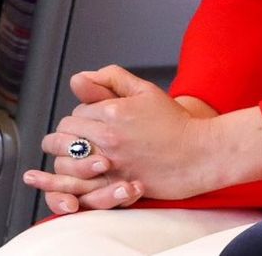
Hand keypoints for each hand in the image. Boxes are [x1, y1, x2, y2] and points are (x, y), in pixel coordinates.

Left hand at [49, 65, 219, 200]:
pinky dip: (74, 180)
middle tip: (88, 137)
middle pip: (65, 133)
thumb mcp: (146, 91)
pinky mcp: (111, 185)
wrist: (197, 153)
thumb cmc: (175, 123)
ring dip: (69, 157)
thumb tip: (81, 77)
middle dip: (72, 134)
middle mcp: (107, 136)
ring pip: (64, 160)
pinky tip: (83, 175)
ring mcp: (109, 162)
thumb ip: (112, 79)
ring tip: (83, 156)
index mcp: (113, 111)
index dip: (85, 115)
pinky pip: (76, 184)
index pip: (77, 111)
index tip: (98, 120)